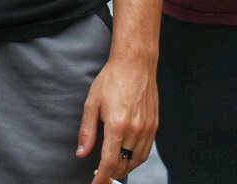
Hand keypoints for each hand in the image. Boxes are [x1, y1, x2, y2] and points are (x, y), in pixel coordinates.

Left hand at [76, 52, 157, 183]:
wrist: (135, 63)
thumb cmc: (112, 79)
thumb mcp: (92, 103)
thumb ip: (87, 131)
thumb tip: (82, 153)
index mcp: (117, 125)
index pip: (110, 162)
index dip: (102, 178)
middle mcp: (135, 129)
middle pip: (124, 164)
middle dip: (112, 174)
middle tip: (100, 175)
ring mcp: (147, 128)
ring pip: (136, 160)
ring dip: (124, 168)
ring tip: (113, 169)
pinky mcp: (154, 125)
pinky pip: (146, 150)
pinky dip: (136, 158)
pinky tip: (127, 156)